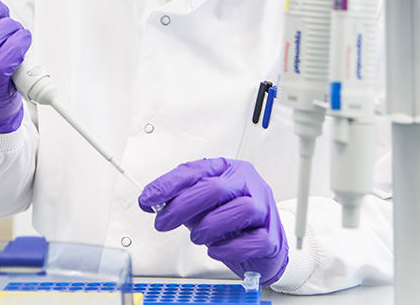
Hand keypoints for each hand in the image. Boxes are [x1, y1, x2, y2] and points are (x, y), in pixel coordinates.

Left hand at [139, 158, 288, 285]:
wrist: (263, 246)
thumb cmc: (231, 221)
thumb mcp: (202, 206)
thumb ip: (181, 200)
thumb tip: (153, 201)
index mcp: (229, 170)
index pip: (196, 170)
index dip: (169, 184)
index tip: (148, 198)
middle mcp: (248, 185)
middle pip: (216, 188)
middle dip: (183, 206)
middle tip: (163, 222)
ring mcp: (264, 209)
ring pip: (240, 209)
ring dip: (210, 226)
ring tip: (197, 236)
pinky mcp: (271, 236)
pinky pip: (253, 240)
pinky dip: (229, 247)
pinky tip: (216, 249)